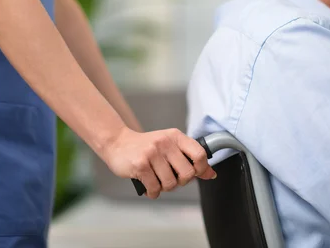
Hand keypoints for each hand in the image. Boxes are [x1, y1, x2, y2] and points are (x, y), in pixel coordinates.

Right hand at [100, 127, 216, 198]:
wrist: (118, 142)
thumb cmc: (146, 147)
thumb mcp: (170, 146)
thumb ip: (190, 158)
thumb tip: (211, 174)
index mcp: (176, 136)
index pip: (200, 154)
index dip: (201, 168)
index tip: (195, 173)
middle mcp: (165, 143)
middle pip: (187, 173)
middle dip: (181, 182)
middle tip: (171, 179)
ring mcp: (152, 153)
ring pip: (171, 183)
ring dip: (164, 188)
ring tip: (157, 181)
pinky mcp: (140, 164)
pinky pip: (155, 188)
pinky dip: (153, 192)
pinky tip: (149, 186)